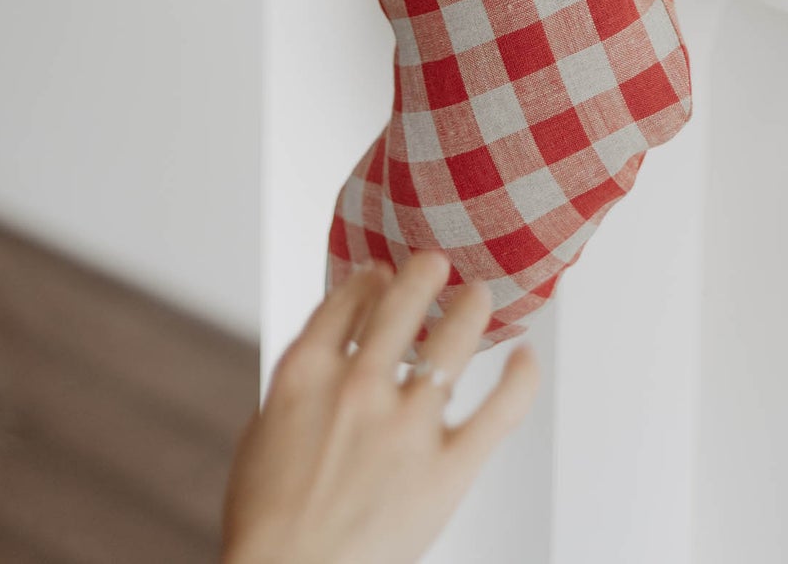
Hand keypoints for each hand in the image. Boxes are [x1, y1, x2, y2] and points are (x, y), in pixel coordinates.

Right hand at [222, 254, 538, 563]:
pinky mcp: (446, 470)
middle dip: (423, 275)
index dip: (368, 280)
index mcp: (306, 371)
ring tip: (480, 296)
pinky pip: (498, 412)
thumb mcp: (261, 435)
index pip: (347, 300)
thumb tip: (324, 362)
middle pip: (401, 304)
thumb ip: (298, 389)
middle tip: (437, 262)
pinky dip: (520, 380)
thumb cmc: (264, 524)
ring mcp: (405, 424)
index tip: (379, 273)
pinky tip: (526, 359)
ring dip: (471, 310)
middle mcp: (359, 384)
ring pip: (453, 342)